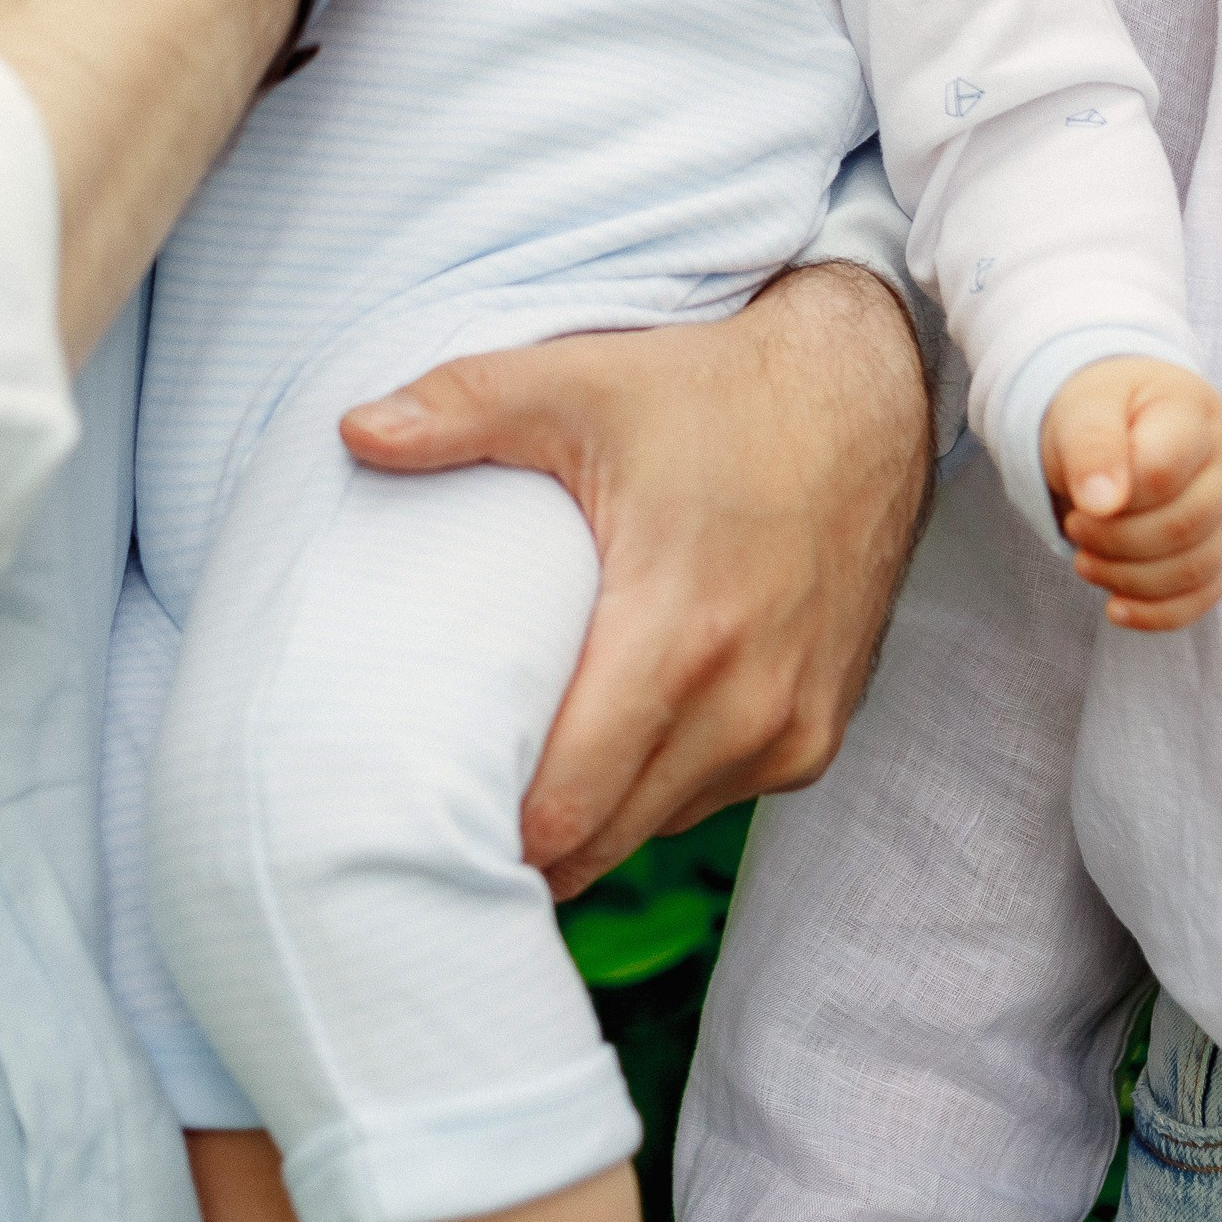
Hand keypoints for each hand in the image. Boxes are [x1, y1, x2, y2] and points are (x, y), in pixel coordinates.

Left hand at [340, 265, 931, 897]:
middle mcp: (748, 707)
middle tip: (442, 797)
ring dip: (594, 808)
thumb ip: (463, 408)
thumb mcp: (583, 382)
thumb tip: (353, 433)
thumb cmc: (717, 389)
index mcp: (681, 637)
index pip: (564, 810)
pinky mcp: (818, 734)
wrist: (868, 393)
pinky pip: (710, 796)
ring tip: (523, 755)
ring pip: (655, 825)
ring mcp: (791, 730)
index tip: (418, 802)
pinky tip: (615, 723)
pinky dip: (657, 781)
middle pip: (602, 839)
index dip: (484, 824)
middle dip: (522, 836)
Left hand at [1042, 357, 1221, 630]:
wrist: (1119, 419)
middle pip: (1184, 526)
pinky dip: (1158, 612)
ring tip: (1084, 562)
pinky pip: (1203, 595)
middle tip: (1075, 528)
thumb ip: (1091, 446)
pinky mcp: (1218, 549)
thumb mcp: (1084, 409)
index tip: (1079, 504)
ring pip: (1197, 568)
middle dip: (1116, 541)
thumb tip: (1101, 503)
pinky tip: (1114, 608)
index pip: (1164, 471)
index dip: (1117, 500)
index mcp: (1193, 415)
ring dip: (1130, 579)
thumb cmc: (1103, 410)